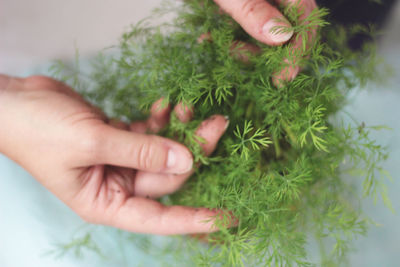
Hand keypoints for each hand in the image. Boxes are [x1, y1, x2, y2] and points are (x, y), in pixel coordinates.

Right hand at [0, 74, 229, 234]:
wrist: (13, 101)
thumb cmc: (39, 130)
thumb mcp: (92, 142)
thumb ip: (141, 150)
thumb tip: (186, 159)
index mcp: (106, 203)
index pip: (160, 217)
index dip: (195, 218)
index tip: (228, 218)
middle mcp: (117, 185)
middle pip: (168, 174)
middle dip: (194, 150)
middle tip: (217, 124)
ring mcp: (120, 161)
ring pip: (163, 151)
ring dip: (180, 130)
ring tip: (190, 106)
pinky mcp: (120, 138)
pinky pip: (150, 133)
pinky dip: (160, 120)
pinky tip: (167, 104)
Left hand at [213, 0, 317, 84]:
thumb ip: (253, 10)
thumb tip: (282, 38)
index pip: (307, 21)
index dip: (298, 52)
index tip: (282, 78)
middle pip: (286, 32)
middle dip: (261, 52)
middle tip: (233, 54)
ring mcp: (264, 2)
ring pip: (264, 35)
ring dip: (240, 46)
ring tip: (209, 39)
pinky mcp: (248, 7)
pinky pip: (246, 29)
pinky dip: (230, 37)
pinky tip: (208, 36)